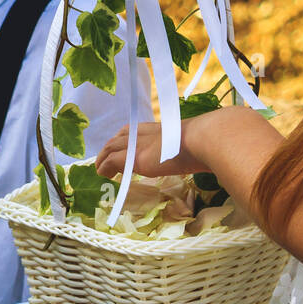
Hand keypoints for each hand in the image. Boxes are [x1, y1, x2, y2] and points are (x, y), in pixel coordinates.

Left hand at [94, 113, 217, 178]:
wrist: (200, 141)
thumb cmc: (202, 144)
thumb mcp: (189, 144)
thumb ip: (184, 149)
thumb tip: (196, 157)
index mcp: (155, 129)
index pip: (132, 131)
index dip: (124, 140)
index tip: (121, 148)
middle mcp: (142, 133)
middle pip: (118, 138)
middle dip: (109, 148)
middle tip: (105, 160)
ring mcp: (136, 144)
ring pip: (110, 148)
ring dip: (103, 159)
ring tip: (100, 169)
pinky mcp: (133, 156)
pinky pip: (111, 161)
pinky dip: (104, 167)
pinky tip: (103, 174)